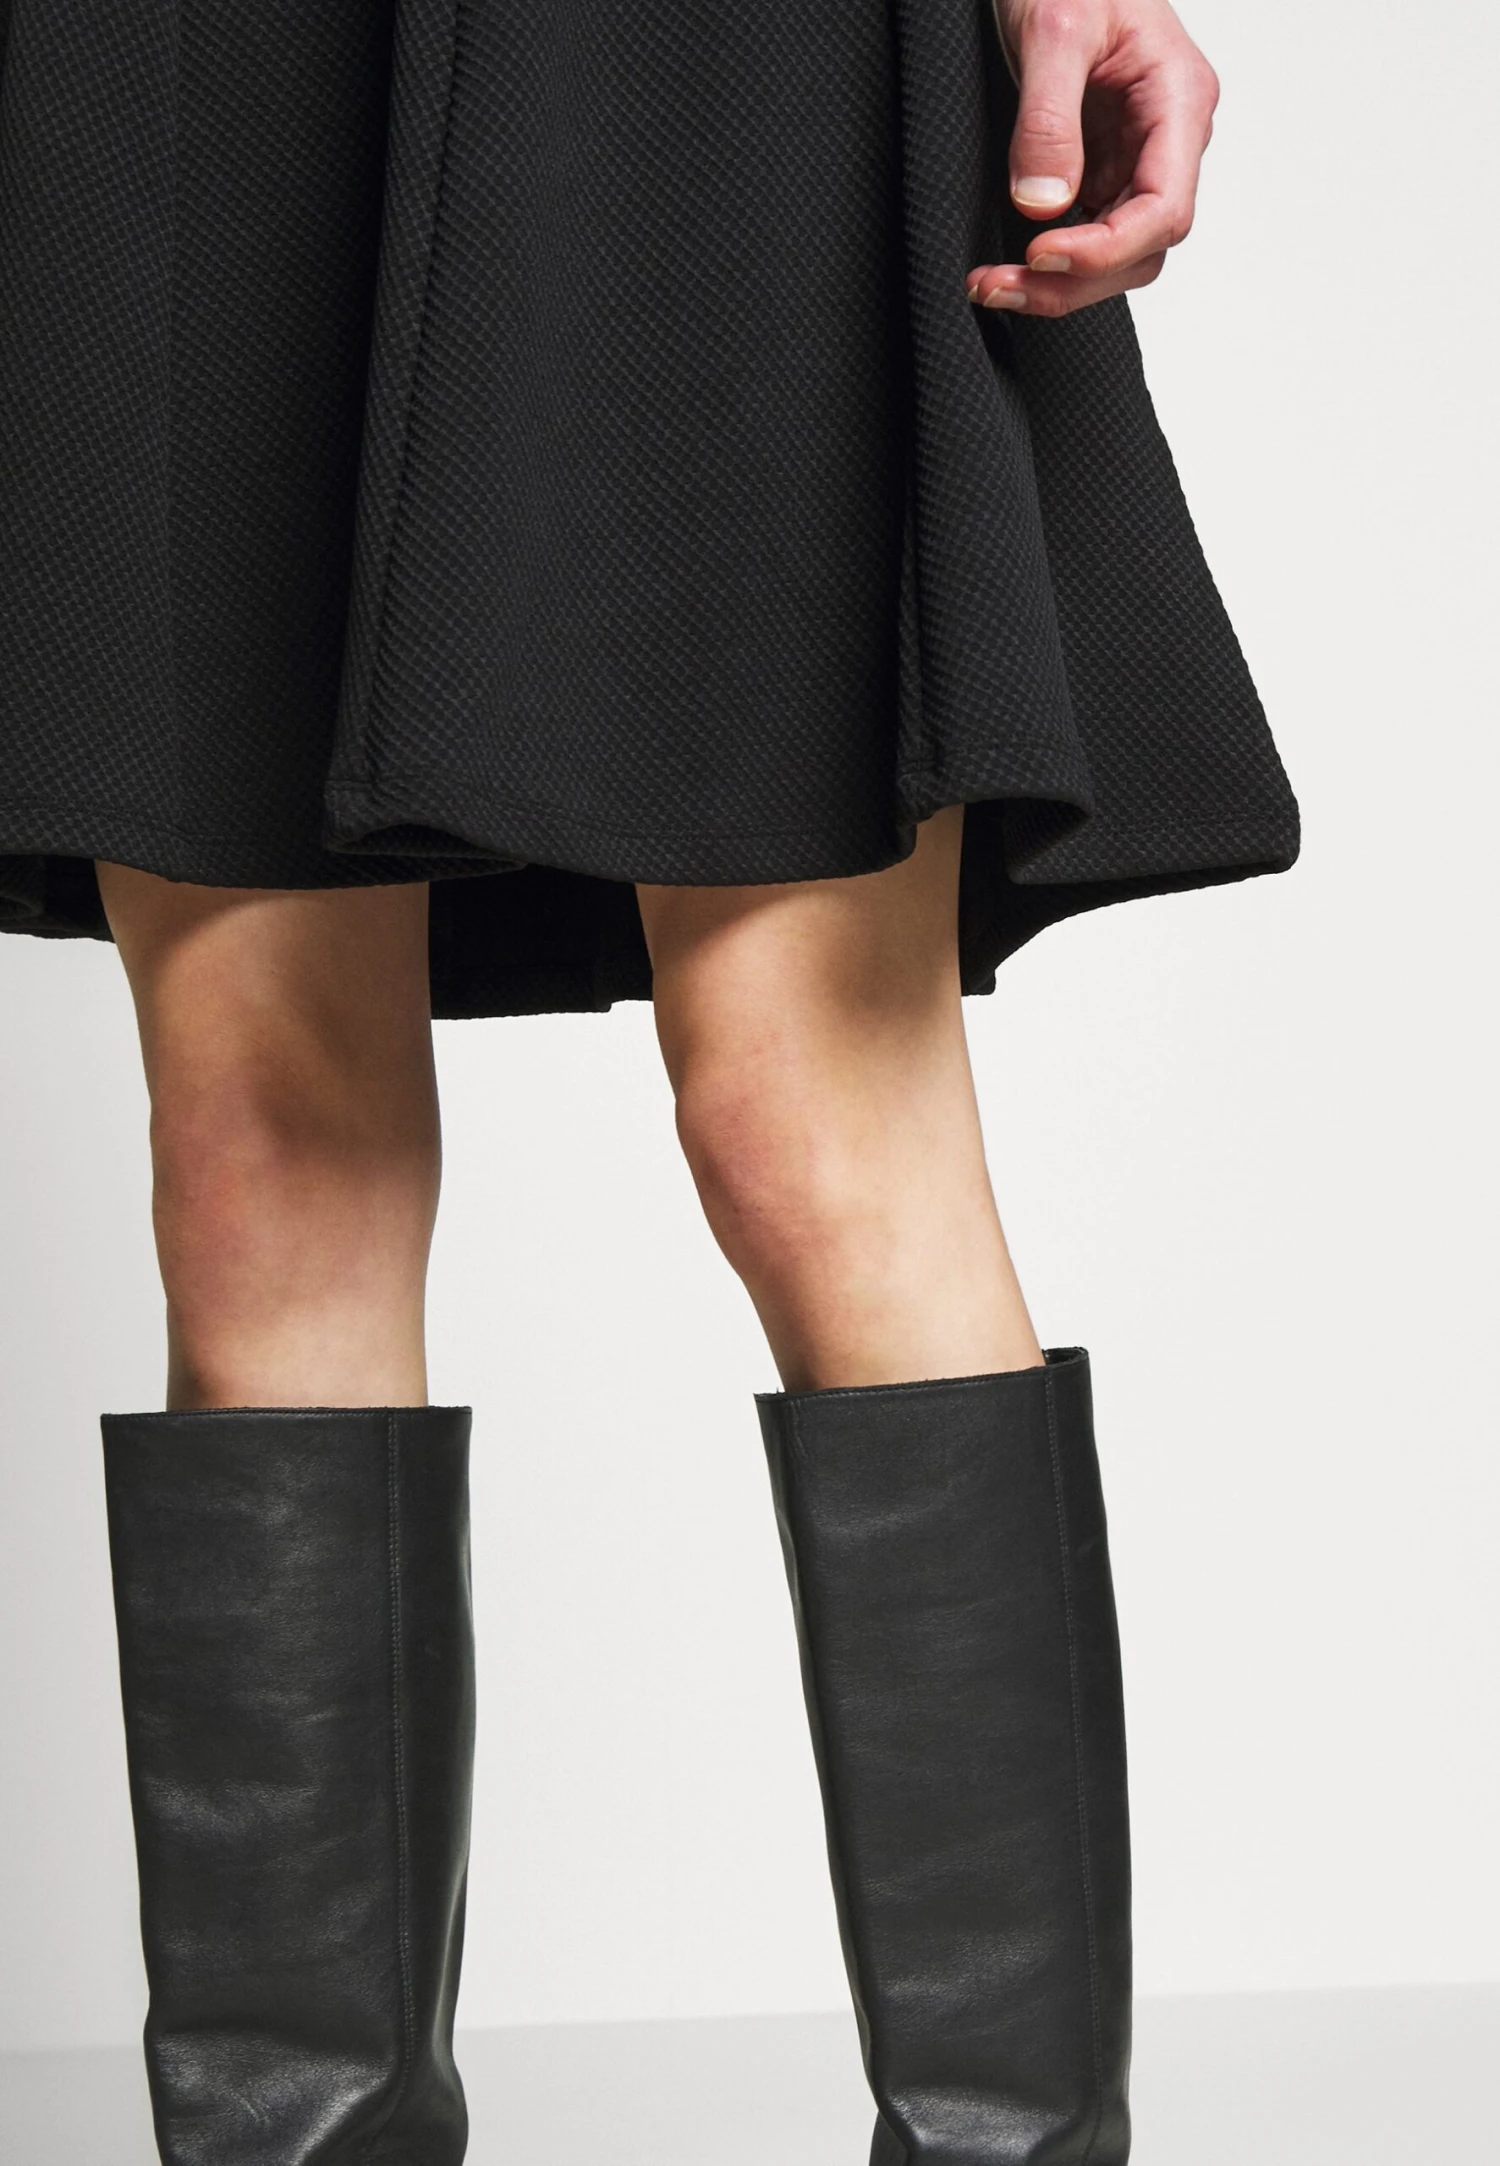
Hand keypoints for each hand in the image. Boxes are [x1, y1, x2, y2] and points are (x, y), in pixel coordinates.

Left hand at [968, 0, 1218, 316]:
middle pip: (1141, 248)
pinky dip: (1049, 261)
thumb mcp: (1055, 27)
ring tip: (991, 284)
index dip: (1105, 249)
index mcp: (1179, 100)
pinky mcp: (1104, 168)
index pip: (1163, 209)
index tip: (1040, 252)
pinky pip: (1088, 234)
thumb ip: (1049, 117)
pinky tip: (1007, 264)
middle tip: (997, 285)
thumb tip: (1042, 204)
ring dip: (1057, 284)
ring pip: (1117, 256)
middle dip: (1072, 280)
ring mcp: (1138, 158)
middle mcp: (1168, 139)